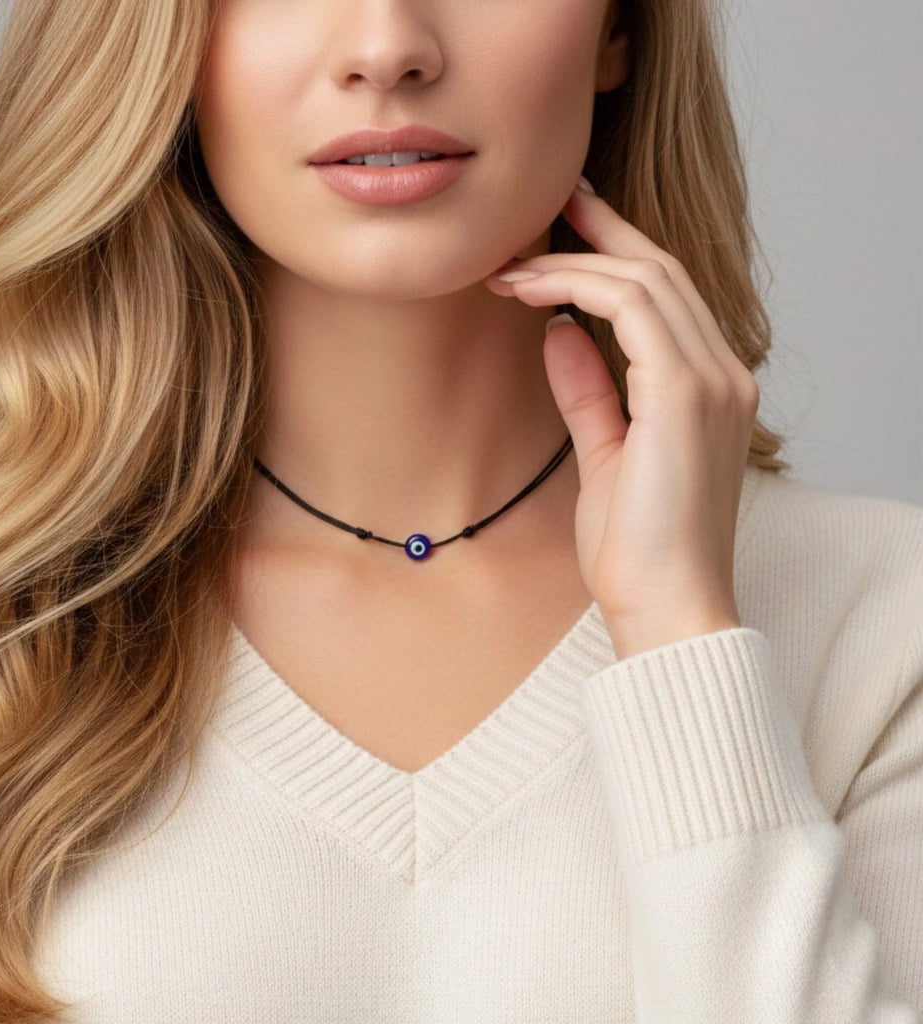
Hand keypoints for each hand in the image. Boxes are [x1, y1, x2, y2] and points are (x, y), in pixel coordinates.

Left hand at [484, 177, 758, 659]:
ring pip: (647, 280)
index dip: (614, 252)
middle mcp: (723, 374)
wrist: (666, 606)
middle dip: (598, 232)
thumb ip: (588, 390)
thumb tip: (558, 332)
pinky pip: (633, 309)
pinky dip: (576, 289)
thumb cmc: (637, 548)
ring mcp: (713, 380)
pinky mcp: (686, 394)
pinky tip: (528, 292)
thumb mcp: (603, 454)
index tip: (562, 228)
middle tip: (540, 208)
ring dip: (572, 262)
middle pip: (660, 271)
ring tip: (509, 264)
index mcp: (709, 390)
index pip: (665, 297)